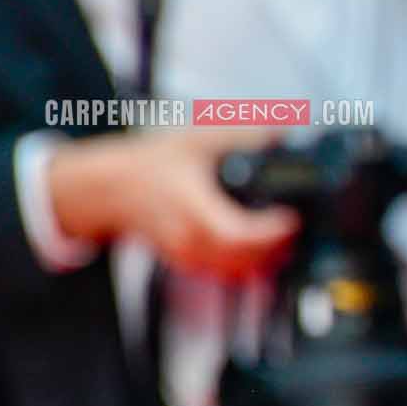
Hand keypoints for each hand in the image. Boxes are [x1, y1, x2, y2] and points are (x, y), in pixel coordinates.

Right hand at [48, 127, 299, 279]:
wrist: (108, 189)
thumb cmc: (148, 165)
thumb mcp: (198, 141)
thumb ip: (243, 135)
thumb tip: (282, 132)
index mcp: (194, 210)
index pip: (238, 235)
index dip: (271, 232)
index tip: (292, 219)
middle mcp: (191, 240)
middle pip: (245, 260)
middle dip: (278, 247)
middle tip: (297, 226)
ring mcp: (188, 255)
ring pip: (236, 272)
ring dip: (266, 260)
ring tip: (287, 236)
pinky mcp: (188, 261)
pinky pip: (224, 273)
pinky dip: (248, 265)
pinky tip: (265, 249)